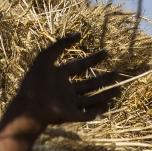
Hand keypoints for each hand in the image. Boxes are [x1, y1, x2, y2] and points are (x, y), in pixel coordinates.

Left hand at [0, 33, 122, 150]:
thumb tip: (79, 34)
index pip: (79, 66)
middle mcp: (66, 90)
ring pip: (92, 99)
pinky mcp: (71, 116)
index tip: (106, 52)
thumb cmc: (36, 80)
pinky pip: (88, 114)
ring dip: (106, 94)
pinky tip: (109, 104)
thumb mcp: (46, 56)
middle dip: (104, 79)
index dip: (93, 59)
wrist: (30, 105)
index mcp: (59, 75)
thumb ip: (61, 44)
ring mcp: (69, 103)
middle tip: (118, 72)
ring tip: (120, 89)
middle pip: (89, 84)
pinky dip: (99, 110)